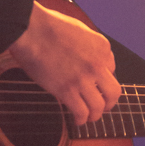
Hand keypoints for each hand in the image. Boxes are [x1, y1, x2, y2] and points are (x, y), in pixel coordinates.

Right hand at [9, 3, 120, 125]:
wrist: (30, 29)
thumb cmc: (47, 25)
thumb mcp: (79, 28)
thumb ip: (87, 43)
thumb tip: (85, 55)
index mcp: (101, 46)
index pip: (111, 68)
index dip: (102, 77)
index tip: (94, 83)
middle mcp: (96, 64)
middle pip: (114, 92)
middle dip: (109, 102)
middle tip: (103, 106)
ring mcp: (82, 79)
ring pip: (99, 106)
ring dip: (96, 115)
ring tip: (90, 117)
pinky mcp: (67, 90)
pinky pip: (81, 112)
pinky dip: (81, 120)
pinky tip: (78, 121)